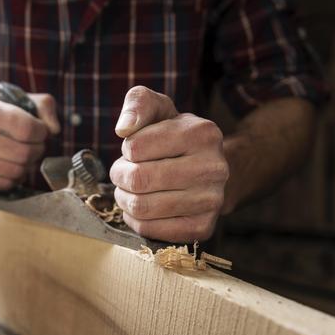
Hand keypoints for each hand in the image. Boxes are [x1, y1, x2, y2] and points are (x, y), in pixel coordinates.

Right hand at [0, 92, 59, 190]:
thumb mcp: (18, 101)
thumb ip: (44, 107)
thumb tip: (54, 130)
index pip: (26, 128)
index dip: (41, 132)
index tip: (40, 130)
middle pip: (24, 153)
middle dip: (37, 150)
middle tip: (34, 145)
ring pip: (17, 171)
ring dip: (27, 166)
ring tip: (22, 156)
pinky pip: (6, 184)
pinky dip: (14, 178)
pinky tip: (9, 167)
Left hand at [109, 86, 228, 242]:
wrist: (205, 169)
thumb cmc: (172, 137)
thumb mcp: (159, 109)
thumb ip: (138, 104)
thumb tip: (123, 128)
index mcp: (202, 133)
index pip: (135, 147)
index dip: (126, 150)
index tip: (135, 150)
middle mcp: (213, 168)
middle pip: (138, 179)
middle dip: (121, 176)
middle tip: (125, 173)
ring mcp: (211, 201)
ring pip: (141, 207)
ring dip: (125, 199)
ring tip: (131, 190)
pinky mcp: (202, 227)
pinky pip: (150, 230)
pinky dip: (136, 220)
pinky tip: (143, 208)